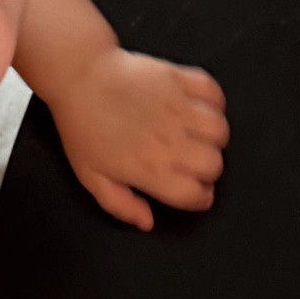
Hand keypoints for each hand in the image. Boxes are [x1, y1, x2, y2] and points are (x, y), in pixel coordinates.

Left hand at [48, 46, 227, 229]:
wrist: (78, 75)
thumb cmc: (82, 126)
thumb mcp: (91, 177)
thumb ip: (120, 205)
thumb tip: (147, 222)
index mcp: (150, 169)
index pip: (195, 194)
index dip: (199, 198)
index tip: (193, 192)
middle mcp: (170, 141)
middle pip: (214, 164)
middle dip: (208, 170)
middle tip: (192, 163)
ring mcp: (177, 108)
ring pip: (220, 130)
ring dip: (213, 137)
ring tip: (197, 135)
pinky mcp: (179, 79)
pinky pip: (214, 93)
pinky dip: (213, 102)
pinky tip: (198, 107)